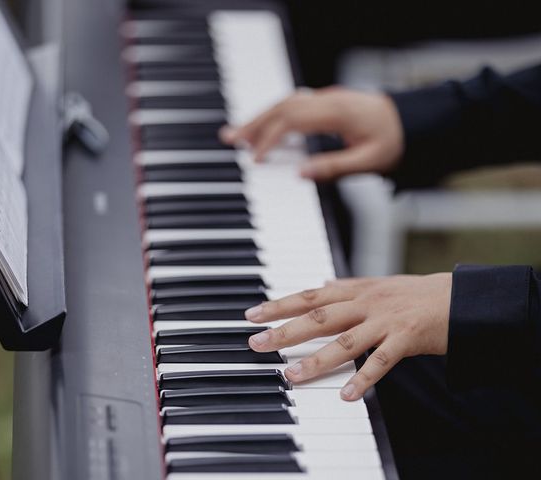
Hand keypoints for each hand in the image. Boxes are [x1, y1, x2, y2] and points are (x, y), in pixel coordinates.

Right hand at [219, 87, 404, 180]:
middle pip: (281, 106)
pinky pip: (293, 104)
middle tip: (229, 139)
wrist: (416, 121)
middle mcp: (329, 100)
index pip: (292, 120)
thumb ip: (334, 167)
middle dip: (253, 123)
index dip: (270, 138)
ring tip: (237, 134)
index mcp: (338, 113)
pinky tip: (264, 128)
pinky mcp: (328, 103)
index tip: (255, 158)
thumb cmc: (396, 141)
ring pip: (285, 102)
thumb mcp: (370, 161)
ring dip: (260, 117)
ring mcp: (328, 99)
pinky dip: (274, 116)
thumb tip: (299, 174)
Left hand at [245, 274, 451, 400]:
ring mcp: (386, 320)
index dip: (280, 304)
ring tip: (291, 375)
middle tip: (257, 343)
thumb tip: (323, 283)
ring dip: (316, 359)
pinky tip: (347, 395)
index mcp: (357, 289)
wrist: (462, 296)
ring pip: (344, 341)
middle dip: (285, 330)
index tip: (253, 314)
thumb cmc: (417, 294)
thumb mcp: (379, 285)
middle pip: (318, 316)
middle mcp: (366, 302)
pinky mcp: (407, 338)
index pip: (309, 295)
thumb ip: (349, 287)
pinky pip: (381, 361)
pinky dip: (363, 378)